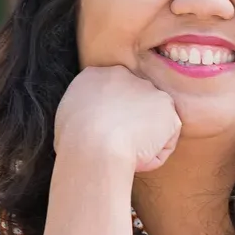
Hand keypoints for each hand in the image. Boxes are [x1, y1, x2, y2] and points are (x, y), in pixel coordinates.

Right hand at [55, 65, 181, 173]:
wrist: (95, 146)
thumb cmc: (74, 139)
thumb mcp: (66, 115)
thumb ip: (82, 110)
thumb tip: (88, 122)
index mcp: (95, 75)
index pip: (109, 91)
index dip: (110, 114)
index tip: (104, 132)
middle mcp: (126, 76)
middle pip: (133, 101)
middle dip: (131, 122)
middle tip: (118, 145)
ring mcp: (150, 92)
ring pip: (151, 121)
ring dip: (144, 139)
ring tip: (127, 155)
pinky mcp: (169, 113)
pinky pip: (165, 140)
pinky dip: (155, 155)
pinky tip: (139, 160)